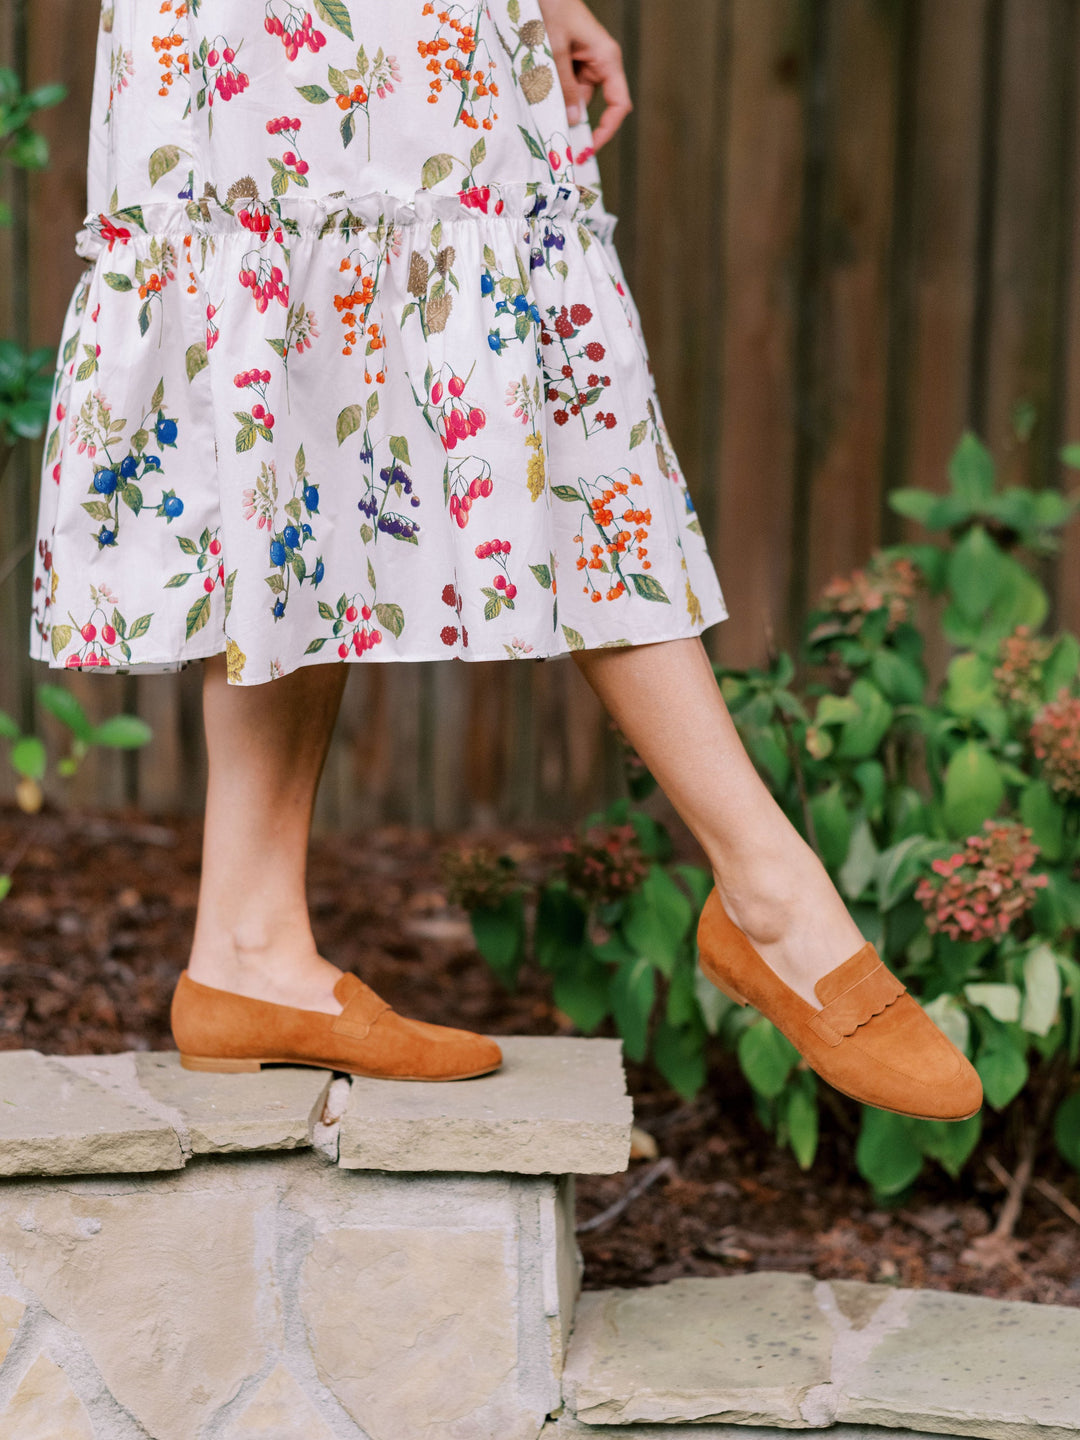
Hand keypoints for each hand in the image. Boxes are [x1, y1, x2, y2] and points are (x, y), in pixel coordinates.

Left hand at [536, 0, 631, 151]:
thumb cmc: (551, 6)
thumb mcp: (555, 49)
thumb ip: (564, 86)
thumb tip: (574, 120)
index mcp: (607, 58)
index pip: (618, 104)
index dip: (607, 130)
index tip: (589, 149)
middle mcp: (600, 63)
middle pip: (593, 105)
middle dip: (575, 121)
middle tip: (557, 143)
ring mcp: (585, 62)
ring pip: (575, 97)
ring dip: (558, 104)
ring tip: (539, 104)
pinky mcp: (571, 61)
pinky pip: (565, 85)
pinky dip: (552, 92)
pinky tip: (538, 90)